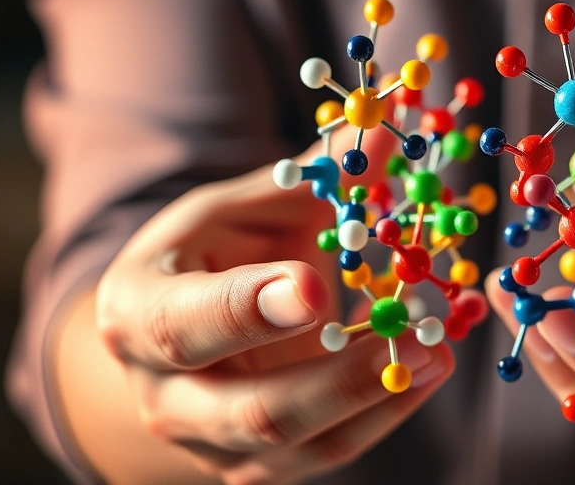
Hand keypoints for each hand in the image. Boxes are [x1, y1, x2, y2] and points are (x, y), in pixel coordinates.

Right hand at [95, 126, 455, 483]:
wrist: (179, 325)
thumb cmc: (211, 252)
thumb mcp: (244, 206)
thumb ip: (311, 177)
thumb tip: (388, 123)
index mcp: (136, 312)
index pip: (183, 325)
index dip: (247, 310)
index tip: (316, 284)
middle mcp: (163, 394)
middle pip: (251, 411)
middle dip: (341, 379)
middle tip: (417, 340)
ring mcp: (210, 442)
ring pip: (296, 446)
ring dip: (377, 403)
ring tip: (438, 356)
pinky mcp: (255, 464)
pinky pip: (324, 455)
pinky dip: (382, 416)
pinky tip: (424, 374)